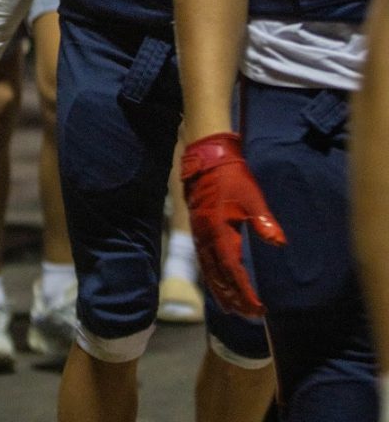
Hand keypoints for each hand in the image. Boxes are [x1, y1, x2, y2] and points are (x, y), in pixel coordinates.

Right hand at [181, 132, 286, 316]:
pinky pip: (204, 263)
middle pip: (219, 278)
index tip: (259, 309)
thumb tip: (279, 243)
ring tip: (232, 310)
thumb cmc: (232, 177)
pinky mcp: (198, 231)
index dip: (246, 293)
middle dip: (234, 299)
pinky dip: (212, 279)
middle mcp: (207, 239)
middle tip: (249, 317)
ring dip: (221, 292)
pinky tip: (218, 284)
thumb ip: (264, 221)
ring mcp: (200, 236)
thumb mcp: (252, 197)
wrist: (207, 159)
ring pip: (209, 273)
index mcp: (220, 233)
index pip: (234, 272)